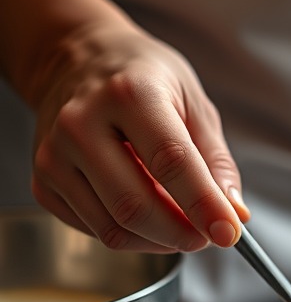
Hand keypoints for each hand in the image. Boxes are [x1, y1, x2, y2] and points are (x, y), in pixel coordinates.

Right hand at [27, 18, 248, 252]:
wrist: (78, 61)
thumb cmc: (144, 80)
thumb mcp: (194, 103)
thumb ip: (217, 162)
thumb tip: (236, 214)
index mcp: (131, 94)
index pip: (171, 162)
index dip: (204, 205)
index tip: (230, 233)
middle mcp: (82, 123)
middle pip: (134, 205)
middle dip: (181, 233)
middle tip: (208, 235)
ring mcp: (55, 155)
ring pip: (113, 228)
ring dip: (159, 240)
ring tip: (181, 223)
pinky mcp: (43, 181)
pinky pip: (94, 230)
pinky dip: (131, 235)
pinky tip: (147, 212)